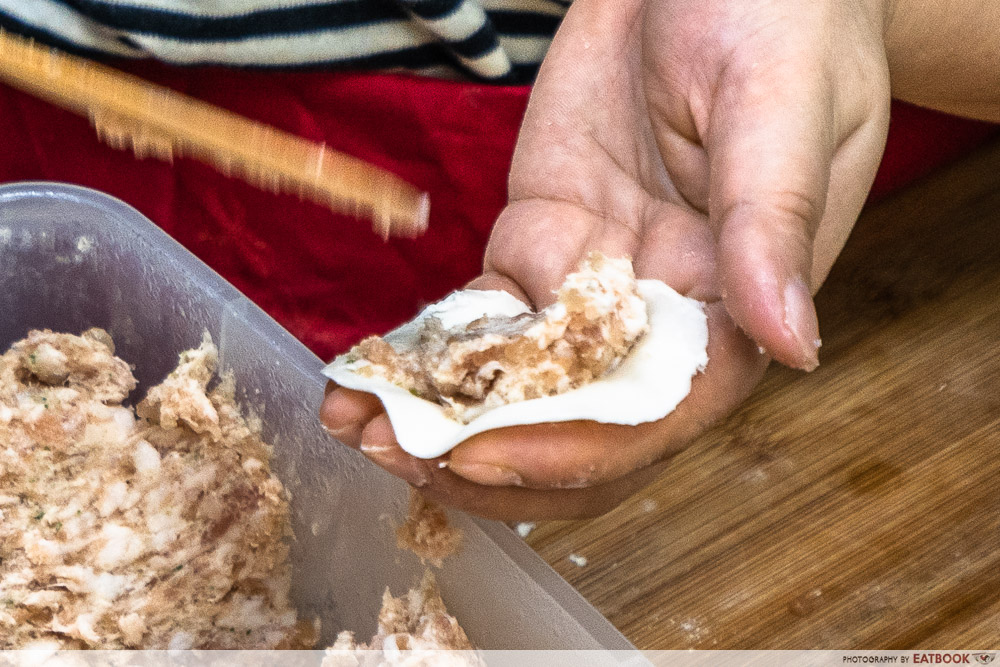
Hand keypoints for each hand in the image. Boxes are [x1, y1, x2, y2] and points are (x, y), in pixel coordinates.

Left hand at [321, 0, 890, 519]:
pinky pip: (481, 314)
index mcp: (736, 303)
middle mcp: (661, 311)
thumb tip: (791, 346)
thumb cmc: (780, 16)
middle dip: (487, 454)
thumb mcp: (781, 106)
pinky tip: (365, 375)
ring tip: (354, 421)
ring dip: (438, 415)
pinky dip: (424, 350)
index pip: (658, 412)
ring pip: (515, 380)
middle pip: (576, 422)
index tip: (484, 456)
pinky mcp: (540, 236)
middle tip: (394, 451)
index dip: (574, 449)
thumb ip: (770, 224)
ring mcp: (592, 279)